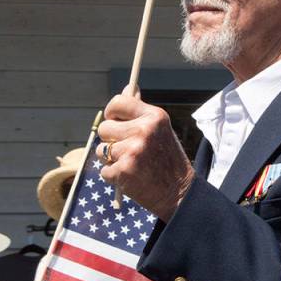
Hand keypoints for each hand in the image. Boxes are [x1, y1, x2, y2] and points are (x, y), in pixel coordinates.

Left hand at [97, 86, 193, 221]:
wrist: (178, 192)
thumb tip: (128, 88)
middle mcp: (143, 131)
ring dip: (110, 159)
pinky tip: (130, 177)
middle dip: (110, 139)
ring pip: (101, 150)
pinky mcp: (123, 171)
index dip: (111, 112)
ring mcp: (132, 151)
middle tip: (126, 148)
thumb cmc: (167, 159)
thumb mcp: (160, 130)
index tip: (114, 120)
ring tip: (131, 164)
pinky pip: (104, 169)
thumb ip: (141, 112)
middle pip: (104, 128)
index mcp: (154, 117)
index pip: (118, 103)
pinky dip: (113, 175)